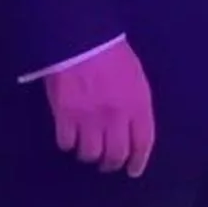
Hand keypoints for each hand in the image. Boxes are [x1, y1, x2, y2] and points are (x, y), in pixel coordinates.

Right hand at [44, 40, 154, 174]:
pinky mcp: (65, 115)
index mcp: (138, 104)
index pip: (142, 143)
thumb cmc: (111, 51)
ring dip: (89, 155)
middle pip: (116, 154)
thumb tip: (132, 125)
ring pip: (90, 153)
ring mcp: (89, 118)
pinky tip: (68, 137)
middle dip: (112, 163)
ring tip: (87, 150)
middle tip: (107, 163)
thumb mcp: (135, 76)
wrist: (80, 37)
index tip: (133, 170)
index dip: (138, 161)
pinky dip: (68, 143)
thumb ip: (136, 102)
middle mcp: (116, 116)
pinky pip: (66, 143)